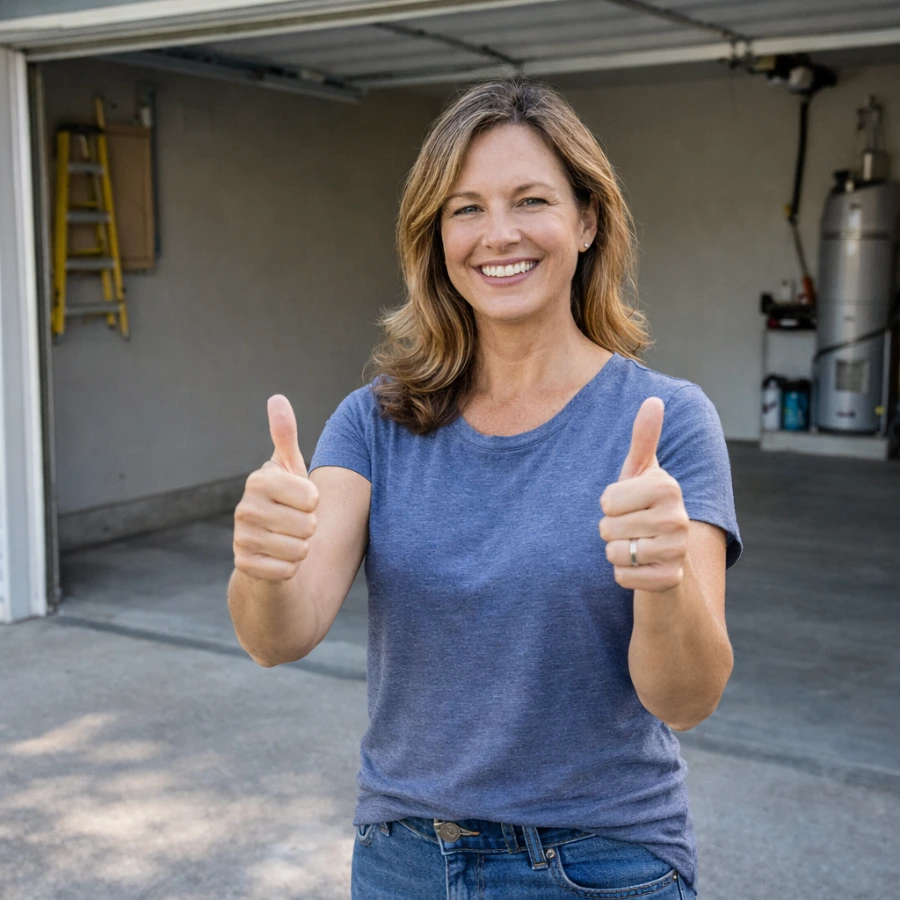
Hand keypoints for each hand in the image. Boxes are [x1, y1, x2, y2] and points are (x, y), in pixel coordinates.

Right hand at [233, 395, 319, 581]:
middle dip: (310, 529)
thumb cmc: (286, 505)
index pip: (311, 496)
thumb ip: (285, 436)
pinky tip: (278, 560)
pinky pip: (288, 570)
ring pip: (300, 549)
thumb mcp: (290, 469)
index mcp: (259, 480)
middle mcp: (244, 507)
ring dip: (301, 549)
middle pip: (308, 524)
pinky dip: (290, 569)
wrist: (268, 550)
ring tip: (287, 541)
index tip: (301, 501)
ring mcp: (241, 538)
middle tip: (295, 525)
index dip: (314, 503)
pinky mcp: (244, 566)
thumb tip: (276, 398)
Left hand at [598, 397, 688, 591]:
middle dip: (610, 531)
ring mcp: (677, 551)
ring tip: (635, 546)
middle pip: (607, 527)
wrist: (668, 557)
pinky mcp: (670, 580)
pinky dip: (623, 575)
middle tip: (631, 529)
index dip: (609, 505)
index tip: (628, 505)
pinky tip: (640, 567)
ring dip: (616, 553)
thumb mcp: (642, 473)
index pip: (606, 500)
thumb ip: (644, 438)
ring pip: (613, 553)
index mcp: (667, 487)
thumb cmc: (646, 508)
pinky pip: (621, 577)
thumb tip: (653, 399)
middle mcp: (678, 518)